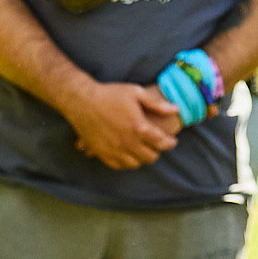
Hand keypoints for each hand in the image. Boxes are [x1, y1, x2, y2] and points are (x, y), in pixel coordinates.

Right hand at [66, 81, 180, 169]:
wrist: (82, 102)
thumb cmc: (110, 94)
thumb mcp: (136, 92)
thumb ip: (156, 103)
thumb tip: (176, 109)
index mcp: (139, 127)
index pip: (162, 143)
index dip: (170, 143)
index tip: (171, 141)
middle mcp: (128, 142)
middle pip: (151, 156)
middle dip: (157, 150)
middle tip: (156, 144)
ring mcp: (114, 150)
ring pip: (136, 164)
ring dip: (142, 157)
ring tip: (142, 148)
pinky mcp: (103, 154)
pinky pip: (120, 166)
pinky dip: (127, 162)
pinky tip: (128, 153)